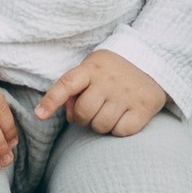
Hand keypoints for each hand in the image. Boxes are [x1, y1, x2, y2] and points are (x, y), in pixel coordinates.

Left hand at [35, 49, 166, 137]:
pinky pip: (120, 131)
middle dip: (82, 118)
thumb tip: (67, 114)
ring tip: (109, 111)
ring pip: (100, 126)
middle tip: (92, 110)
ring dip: (101, 125)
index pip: (67, 84)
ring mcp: (127, 94)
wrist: (152, 60)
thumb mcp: (92, 70)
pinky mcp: (143, 108)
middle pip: (83, 113)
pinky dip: (118, 129)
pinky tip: (123, 116)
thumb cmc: (112, 71)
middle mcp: (109, 80)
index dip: (51, 100)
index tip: (39, 115)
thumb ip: (75, 89)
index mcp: (92, 68)